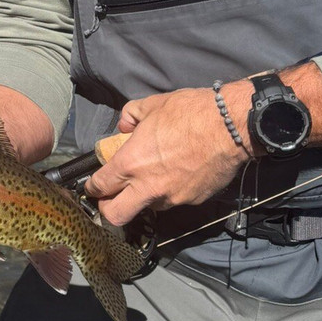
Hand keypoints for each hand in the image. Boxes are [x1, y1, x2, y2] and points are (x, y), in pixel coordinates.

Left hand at [84, 83, 252, 226]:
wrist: (229, 126)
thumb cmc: (188, 112)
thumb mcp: (150, 105)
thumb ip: (130, 117)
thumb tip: (124, 128)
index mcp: (130, 163)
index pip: (100, 186)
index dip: (92, 188)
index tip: (92, 187)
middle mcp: (148, 187)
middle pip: (115, 215)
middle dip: (107, 210)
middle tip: (110, 199)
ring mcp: (171, 197)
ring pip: (148, 207)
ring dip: (143, 197)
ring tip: (153, 177)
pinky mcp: (193, 201)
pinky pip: (174, 200)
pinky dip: (170, 191)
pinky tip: (179, 174)